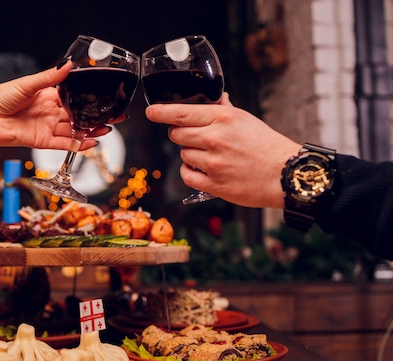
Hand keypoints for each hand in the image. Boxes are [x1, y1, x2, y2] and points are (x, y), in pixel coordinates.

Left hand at [0, 60, 119, 150]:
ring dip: (91, 131)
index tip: (104, 96)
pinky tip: (91, 142)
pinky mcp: (42, 141)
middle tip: (113, 115)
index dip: (88, 98)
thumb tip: (67, 66)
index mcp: (46, 96)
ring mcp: (47, 127)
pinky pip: (64, 144)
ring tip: (107, 129)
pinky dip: (78, 144)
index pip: (72, 97)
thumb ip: (49, 77)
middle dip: (95, 116)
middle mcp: (49, 112)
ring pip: (74, 130)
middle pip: (78, 115)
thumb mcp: (27, 84)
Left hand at [144, 92, 300, 207]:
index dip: (161, 112)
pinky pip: (186, 175)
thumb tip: (211, 99)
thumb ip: (223, 108)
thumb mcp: (245, 119)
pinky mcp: (213, 184)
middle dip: (181, 135)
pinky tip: (205, 170)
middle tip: (196, 138)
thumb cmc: (266, 146)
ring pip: (182, 154)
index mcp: (222, 118)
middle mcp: (215, 138)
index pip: (180, 113)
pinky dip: (191, 173)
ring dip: (191, 155)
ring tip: (212, 156)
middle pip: (176, 134)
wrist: (285, 174)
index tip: (151, 112)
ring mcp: (212, 162)